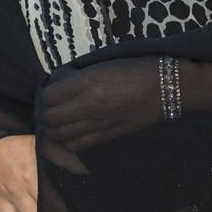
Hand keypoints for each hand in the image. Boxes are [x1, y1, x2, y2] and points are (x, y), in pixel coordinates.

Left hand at [40, 57, 161, 151]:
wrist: (164, 87)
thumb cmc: (134, 69)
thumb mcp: (102, 65)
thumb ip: (80, 77)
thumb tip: (61, 85)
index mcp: (86, 82)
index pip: (49, 95)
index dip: (47, 94)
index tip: (52, 93)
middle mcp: (88, 105)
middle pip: (51, 118)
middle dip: (47, 114)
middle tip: (53, 108)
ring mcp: (97, 123)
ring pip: (60, 135)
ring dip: (55, 129)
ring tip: (60, 123)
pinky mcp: (107, 136)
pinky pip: (77, 145)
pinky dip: (69, 141)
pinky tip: (72, 134)